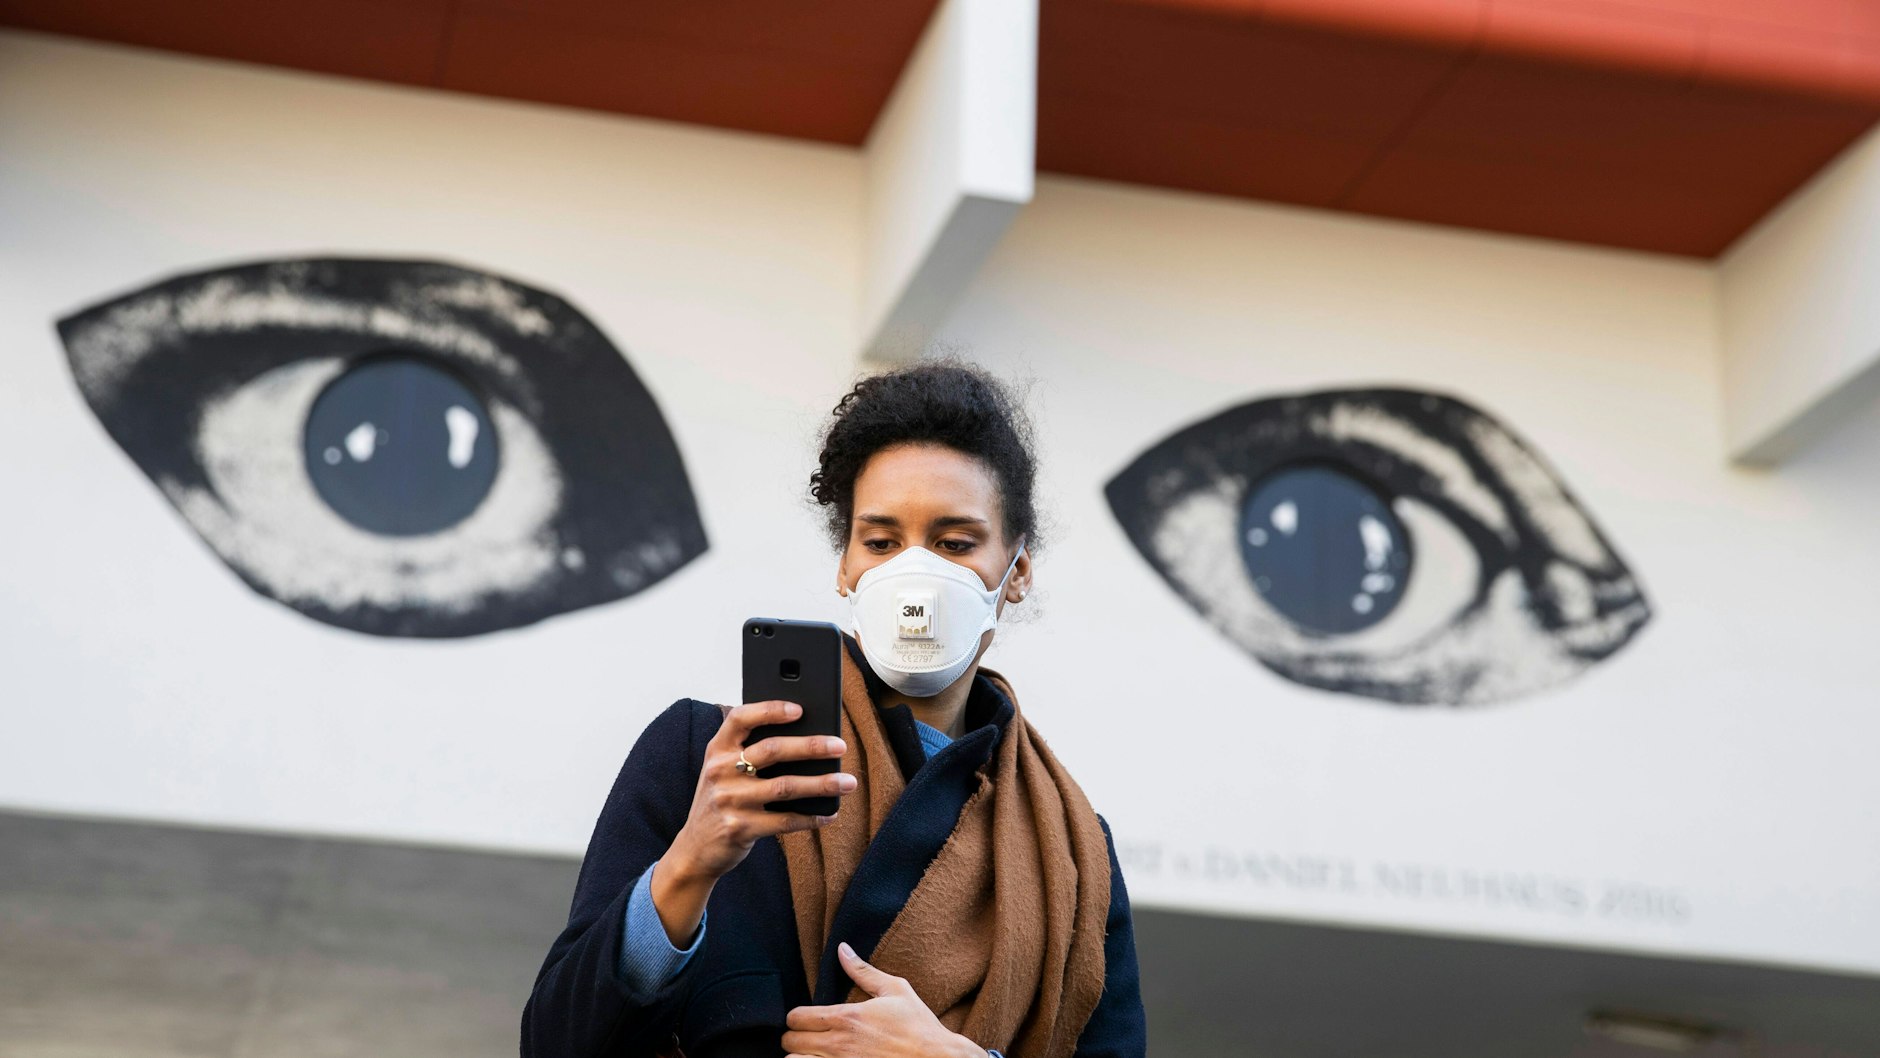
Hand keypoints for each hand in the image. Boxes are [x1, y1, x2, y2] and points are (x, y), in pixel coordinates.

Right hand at [653, 700, 854, 945]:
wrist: (695, 849)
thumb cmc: (721, 800)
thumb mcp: (723, 771)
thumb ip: (749, 752)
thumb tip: (806, 738)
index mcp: (717, 750)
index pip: (740, 718)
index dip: (769, 709)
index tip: (800, 709)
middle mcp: (720, 771)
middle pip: (773, 750)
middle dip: (812, 746)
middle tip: (840, 745)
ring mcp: (730, 801)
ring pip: (785, 786)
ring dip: (822, 784)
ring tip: (848, 782)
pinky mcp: (741, 828)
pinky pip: (784, 821)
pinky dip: (811, 818)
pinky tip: (829, 814)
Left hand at [781, 942, 984, 1057]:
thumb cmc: (918, 1026)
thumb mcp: (895, 990)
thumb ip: (863, 971)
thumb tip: (842, 949)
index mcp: (847, 1017)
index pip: (797, 1017)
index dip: (796, 1017)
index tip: (804, 1018)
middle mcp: (839, 1044)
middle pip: (790, 1042)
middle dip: (794, 1037)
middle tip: (805, 1036)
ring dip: (798, 1056)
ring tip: (809, 1052)